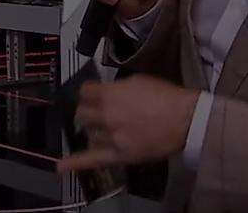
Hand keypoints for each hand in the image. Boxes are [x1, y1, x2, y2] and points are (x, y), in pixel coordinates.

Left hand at [56, 74, 198, 172]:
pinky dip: (75, 163)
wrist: (185, 119)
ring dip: (94, 130)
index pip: (85, 91)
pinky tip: (61, 166)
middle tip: (96, 113)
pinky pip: (93, 159)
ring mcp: (111, 136)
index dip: (88, 92)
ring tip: (103, 129)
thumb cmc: (166, 97)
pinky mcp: (119, 154)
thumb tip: (108, 91)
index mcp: (110, 94)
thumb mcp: (138, 80)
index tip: (90, 94)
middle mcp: (106, 115)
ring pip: (90, 134)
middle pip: (83, 113)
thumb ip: (117, 87)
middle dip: (88, 111)